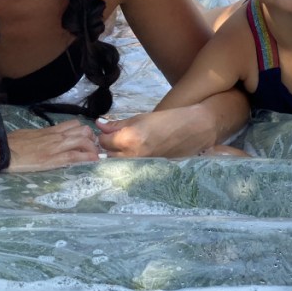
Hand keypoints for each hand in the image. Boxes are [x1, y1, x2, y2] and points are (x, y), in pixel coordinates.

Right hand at [0, 120, 98, 172]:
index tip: (87, 138)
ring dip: (92, 147)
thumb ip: (42, 135)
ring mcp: (55, 147)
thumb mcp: (29, 134)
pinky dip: (87, 157)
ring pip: (82, 140)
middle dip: (91, 138)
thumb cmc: (11, 143)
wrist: (2, 152)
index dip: (84, 130)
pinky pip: (75, 156)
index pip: (73, 124)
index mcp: (49, 130)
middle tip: (93, 147)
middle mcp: (55, 136)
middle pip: (82, 130)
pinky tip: (94, 160)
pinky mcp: (53, 159)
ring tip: (94, 155)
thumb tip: (47, 137)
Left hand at [97, 105, 221, 157]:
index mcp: (129, 139)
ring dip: (116, 156)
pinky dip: (127, 162)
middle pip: (107, 155)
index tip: (108, 131)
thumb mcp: (139, 118)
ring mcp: (140, 166)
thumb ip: (117, 124)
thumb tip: (99, 124)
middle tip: (115, 139)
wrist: (192, 131)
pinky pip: (129, 168)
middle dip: (107, 147)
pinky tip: (134, 154)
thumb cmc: (166, 121)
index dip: (104, 135)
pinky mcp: (146, 172)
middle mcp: (132, 156)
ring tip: (125, 147)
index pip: (103, 141)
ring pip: (117, 164)